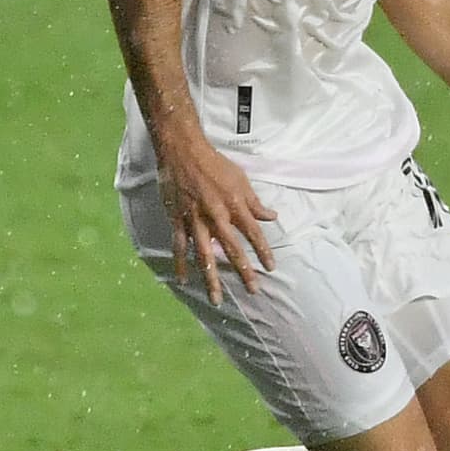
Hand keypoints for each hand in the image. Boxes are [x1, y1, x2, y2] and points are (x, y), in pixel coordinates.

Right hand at [156, 136, 277, 303]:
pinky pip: (180, 247)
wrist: (183, 151)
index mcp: (234, 205)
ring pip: (204, 255)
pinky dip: (181, 264)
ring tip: (216, 299)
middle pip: (232, 250)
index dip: (263, 251)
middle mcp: (216, 216)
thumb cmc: (215, 164)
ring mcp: (195, 221)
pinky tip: (184, 281)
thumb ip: (255, 202)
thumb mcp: (241, 179)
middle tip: (253, 290)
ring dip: (211, 279)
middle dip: (244, 271)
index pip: (253, 233)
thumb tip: (272, 217)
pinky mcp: (178, 220)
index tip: (271, 267)